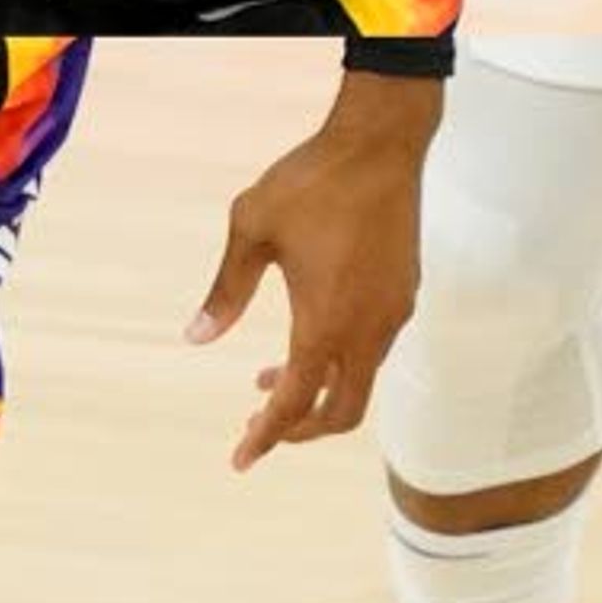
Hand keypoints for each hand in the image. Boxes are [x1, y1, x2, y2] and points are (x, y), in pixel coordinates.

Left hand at [188, 71, 445, 469]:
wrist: (381, 143)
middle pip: (341, 412)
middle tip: (258, 428)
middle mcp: (366, 329)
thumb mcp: (250, 229)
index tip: (240, 459)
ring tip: (267, 378)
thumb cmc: (312, 181)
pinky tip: (313, 336)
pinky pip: (374, 350)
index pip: (295, 403)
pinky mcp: (404, 293)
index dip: (266, 437)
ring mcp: (392, 312)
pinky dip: (342, 362)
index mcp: (325, 322)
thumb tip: (197, 338)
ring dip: (319, 392)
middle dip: (299, 431)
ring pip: (360, 381)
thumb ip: (226, 290)